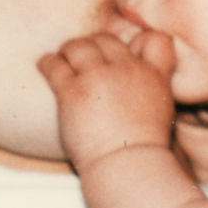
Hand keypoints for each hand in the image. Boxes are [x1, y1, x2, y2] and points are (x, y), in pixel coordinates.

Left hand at [38, 32, 176, 172]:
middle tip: (83, 60)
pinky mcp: (72, 91)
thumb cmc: (143, 153)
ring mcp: (98, 78)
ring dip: (68, 52)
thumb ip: (151, 95)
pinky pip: (54, 64)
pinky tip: (44, 67)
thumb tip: (137, 93)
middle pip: (106, 40)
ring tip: (62, 61)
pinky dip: (47, 63)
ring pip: (78, 46)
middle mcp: (127, 70)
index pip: (155, 40)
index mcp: (153, 78)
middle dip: (94, 47)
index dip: (139, 42)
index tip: (127, 53)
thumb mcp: (163, 118)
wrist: (127, 167)